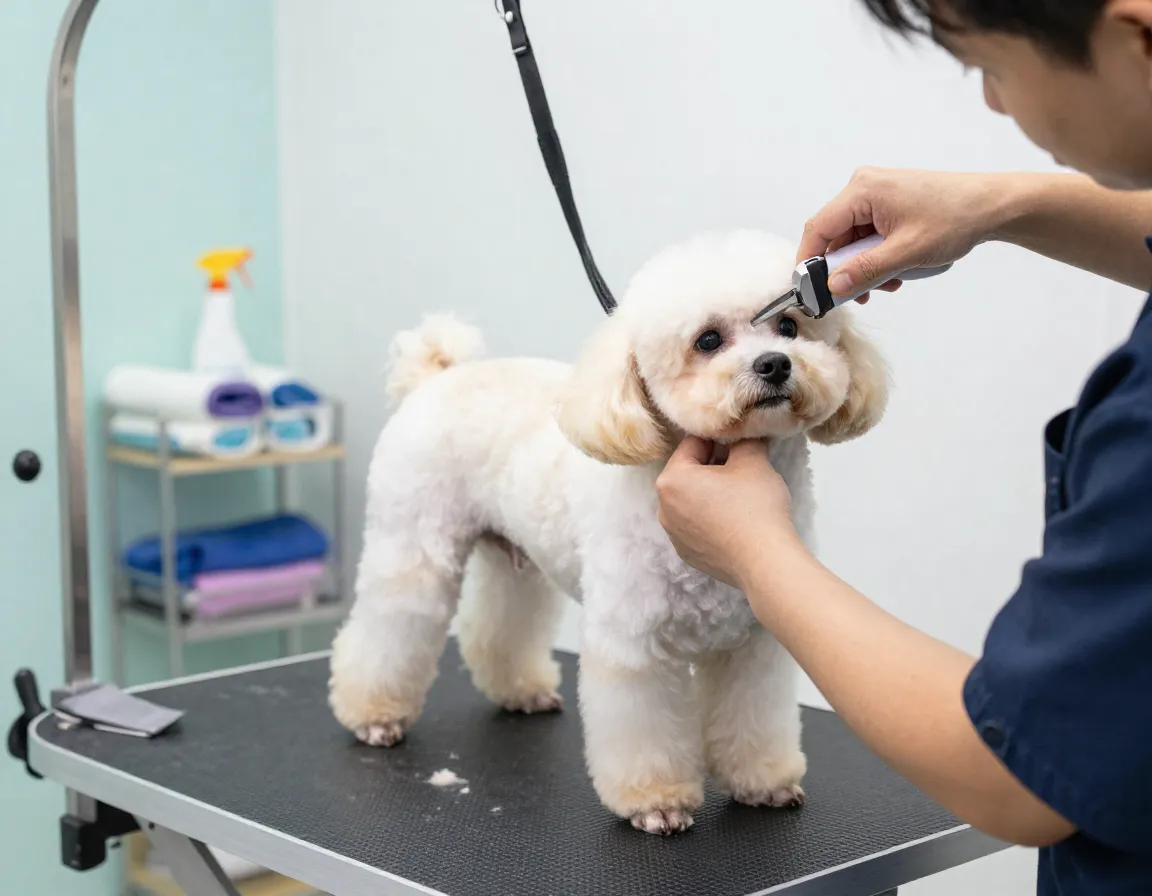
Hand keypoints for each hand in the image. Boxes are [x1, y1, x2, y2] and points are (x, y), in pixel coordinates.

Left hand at [656, 437, 800, 588]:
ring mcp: (674, 535)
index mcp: (671, 480)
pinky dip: (712, 519)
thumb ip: (743, 439)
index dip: (719, 439)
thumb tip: (743, 434)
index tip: (739, 443)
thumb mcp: (753, 459)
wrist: (765, 562)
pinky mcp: (688, 554)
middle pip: (689, 473)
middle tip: (744, 469)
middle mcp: (663, 508)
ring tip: (741, 497)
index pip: (693, 444)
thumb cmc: (755, 506)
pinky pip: (697, 525)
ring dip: (712, 493)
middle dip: (714, 466)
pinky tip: (736, 522)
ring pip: (692, 500)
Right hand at [799, 168, 1011, 300]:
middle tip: (857, 295)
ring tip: (886, 283)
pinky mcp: (888, 204)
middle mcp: (863, 187)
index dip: (809, 262)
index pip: (818, 228)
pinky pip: (867, 236)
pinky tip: (893, 271)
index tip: (810, 291)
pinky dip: (875, 257)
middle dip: (843, 269)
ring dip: (862, 267)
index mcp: (862, 190)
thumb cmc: (955, 219)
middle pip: (834, 236)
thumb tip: (831, 287)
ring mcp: (876, 195)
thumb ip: (865, 270)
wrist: (992, 206)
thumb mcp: (907, 252)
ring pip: (851, 239)